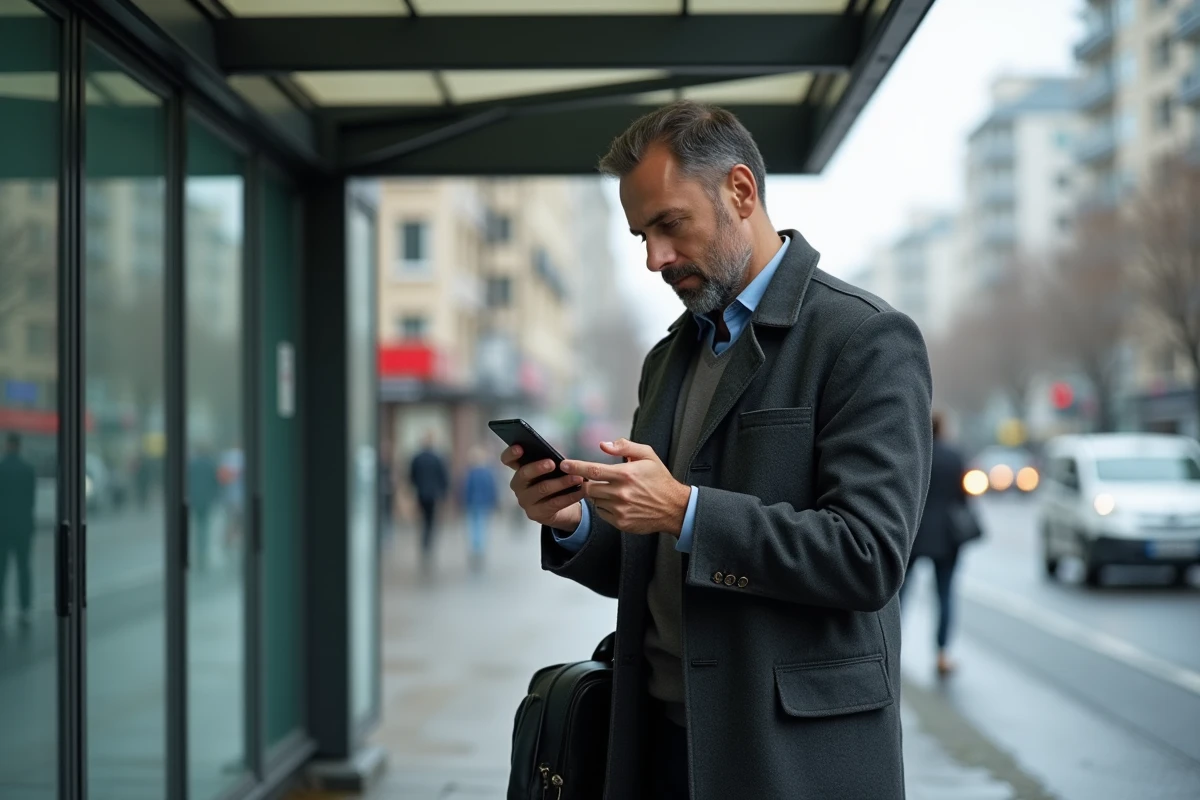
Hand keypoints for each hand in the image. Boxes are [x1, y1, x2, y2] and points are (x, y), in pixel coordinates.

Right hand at [500, 445, 584, 531]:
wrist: (564, 508)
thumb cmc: (557, 481)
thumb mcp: (554, 469)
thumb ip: (552, 460)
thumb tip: (560, 454)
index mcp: (520, 469)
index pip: (507, 460)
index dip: (511, 454)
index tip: (520, 448)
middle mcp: (518, 485)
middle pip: (523, 474)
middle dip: (538, 467)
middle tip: (552, 463)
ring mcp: (525, 501)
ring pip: (542, 489)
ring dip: (561, 482)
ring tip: (577, 478)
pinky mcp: (536, 514)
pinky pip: (554, 503)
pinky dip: (570, 496)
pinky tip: (581, 491)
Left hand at [561, 439, 690, 535]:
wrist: (674, 508)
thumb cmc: (659, 479)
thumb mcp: (647, 455)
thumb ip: (625, 446)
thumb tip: (603, 445)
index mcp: (626, 474)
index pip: (593, 470)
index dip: (575, 466)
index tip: (563, 464)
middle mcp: (621, 493)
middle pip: (589, 487)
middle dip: (587, 482)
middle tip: (596, 480)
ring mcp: (620, 509)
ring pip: (595, 501)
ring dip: (598, 495)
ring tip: (613, 491)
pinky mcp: (621, 522)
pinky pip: (602, 513)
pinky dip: (605, 507)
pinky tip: (618, 503)